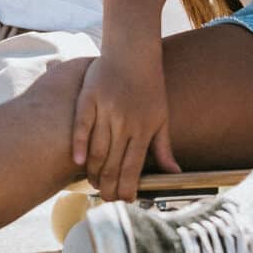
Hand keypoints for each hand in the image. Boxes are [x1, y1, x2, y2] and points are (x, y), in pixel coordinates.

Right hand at [71, 46, 178, 203]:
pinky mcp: (89, 98)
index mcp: (144, 127)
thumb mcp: (161, 116)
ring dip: (93, 172)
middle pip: (113, 164)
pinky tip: (78, 161)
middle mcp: (125, 121)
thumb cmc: (149, 86)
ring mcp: (106, 110)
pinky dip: (79, 145)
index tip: (124, 200)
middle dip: (109, 187)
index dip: (127, 188)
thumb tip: (174, 174)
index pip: (134, 168)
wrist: (133, 51)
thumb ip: (164, 148)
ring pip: (96, 150)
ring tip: (93, 184)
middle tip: (106, 197)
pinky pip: (82, 126)